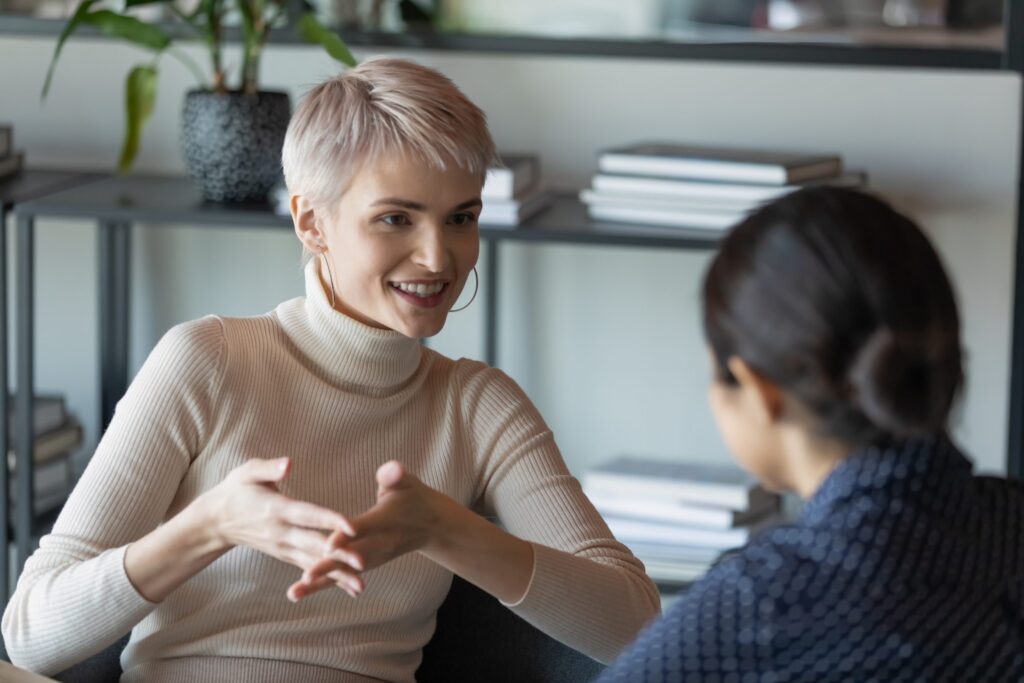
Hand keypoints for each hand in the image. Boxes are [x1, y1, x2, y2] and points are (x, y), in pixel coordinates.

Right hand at [197, 457, 363, 590]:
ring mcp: (282, 547)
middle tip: (364, 563)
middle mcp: (281, 532)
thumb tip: (289, 463)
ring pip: (313, 562)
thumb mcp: (247, 472)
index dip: (330, 520)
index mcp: (276, 509)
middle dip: (339, 555)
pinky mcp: (284, 555)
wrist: (215, 521)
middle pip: (314, 544)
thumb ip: (269, 468)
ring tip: (361, 586)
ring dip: (337, 575)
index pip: (308, 515)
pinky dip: (327, 579)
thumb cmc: (236, 490)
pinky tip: (348, 587)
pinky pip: (307, 568)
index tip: (352, 527)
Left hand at [287, 460, 446, 600]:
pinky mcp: (365, 565)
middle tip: (306, 575)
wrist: (429, 525)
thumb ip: (395, 476)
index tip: (329, 544)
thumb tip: (393, 469)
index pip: (364, 528)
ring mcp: (372, 558)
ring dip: (320, 582)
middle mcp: (378, 544)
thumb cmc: (412, 496)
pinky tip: (296, 592)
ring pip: (343, 572)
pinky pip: (341, 577)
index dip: (347, 536)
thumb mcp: (407, 482)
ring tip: (294, 592)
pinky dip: (321, 585)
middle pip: (351, 557)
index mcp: (385, 520)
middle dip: (329, 566)